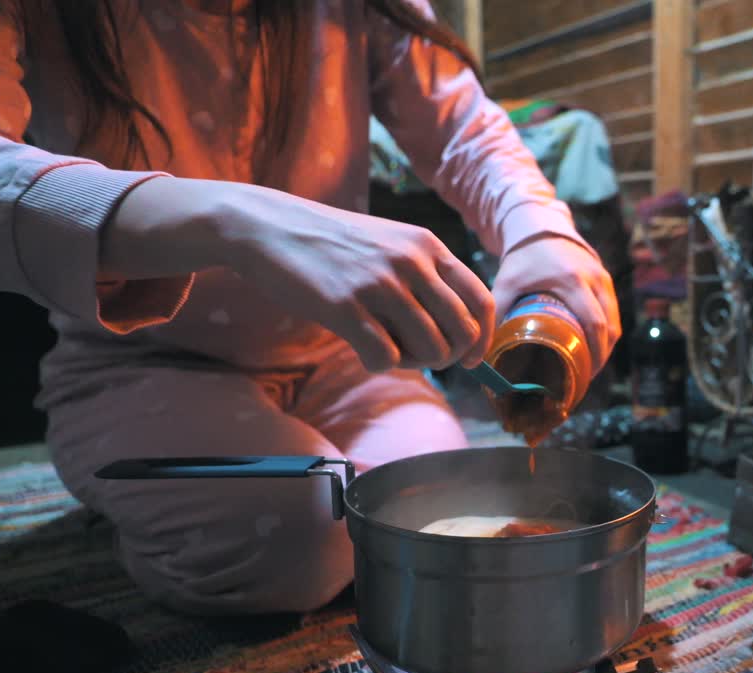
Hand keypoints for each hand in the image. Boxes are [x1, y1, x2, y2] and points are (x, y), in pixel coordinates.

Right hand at [102, 177, 493, 371]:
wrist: (270, 227)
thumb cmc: (335, 244)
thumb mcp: (392, 243)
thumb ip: (426, 277)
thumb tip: (460, 332)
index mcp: (428, 246)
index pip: (480, 302)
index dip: (482, 339)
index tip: (471, 360)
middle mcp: (411, 263)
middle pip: (461, 332)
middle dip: (448, 357)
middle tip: (422, 358)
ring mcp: (379, 284)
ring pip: (430, 349)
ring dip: (414, 363)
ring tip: (388, 349)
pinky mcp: (345, 307)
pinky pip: (386, 358)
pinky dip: (381, 364)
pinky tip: (364, 350)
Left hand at [491, 234, 620, 372]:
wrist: (541, 229)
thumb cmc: (522, 260)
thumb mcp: (506, 282)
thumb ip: (497, 312)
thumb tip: (483, 350)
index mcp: (572, 282)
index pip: (594, 324)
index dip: (594, 354)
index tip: (583, 375)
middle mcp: (594, 280)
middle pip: (610, 328)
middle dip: (601, 357)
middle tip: (585, 378)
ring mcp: (603, 279)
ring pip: (615, 322)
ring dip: (606, 347)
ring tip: (589, 367)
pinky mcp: (605, 279)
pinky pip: (613, 312)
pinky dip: (607, 333)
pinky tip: (595, 348)